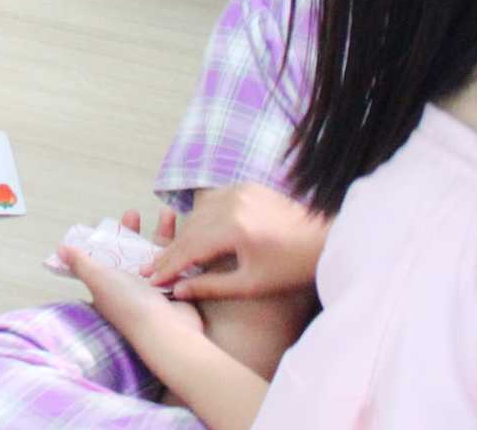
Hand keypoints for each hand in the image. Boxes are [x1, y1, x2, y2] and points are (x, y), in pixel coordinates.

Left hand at [62, 209, 210, 347]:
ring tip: (167, 213)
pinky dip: (179, 249)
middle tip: (134, 214)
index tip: (113, 221)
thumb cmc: (129, 304)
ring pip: (156, 256)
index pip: (106, 257)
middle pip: (131, 253)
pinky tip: (184, 235)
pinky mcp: (176, 289)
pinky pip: (176, 264)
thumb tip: (60, 249)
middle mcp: (131, 288)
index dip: (108, 239)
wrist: (166, 331)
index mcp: (109, 286)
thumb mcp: (100, 280)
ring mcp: (155, 289)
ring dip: (160, 234)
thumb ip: (81, 263)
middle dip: (133, 232)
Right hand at [149, 184, 329, 301]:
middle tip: (151, 269)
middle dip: (170, 251)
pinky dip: (200, 217)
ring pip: (197, 212)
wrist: (326, 237)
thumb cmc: (293, 266)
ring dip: (183, 234)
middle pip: (188, 228)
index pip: (188, 247)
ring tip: (171, 256)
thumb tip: (177, 290)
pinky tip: (195, 234)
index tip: (149, 279)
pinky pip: (211, 200)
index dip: (167, 265)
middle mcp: (232, 202)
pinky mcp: (246, 186)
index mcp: (234, 228)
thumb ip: (211, 286)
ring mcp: (239, 190)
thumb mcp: (252, 284)